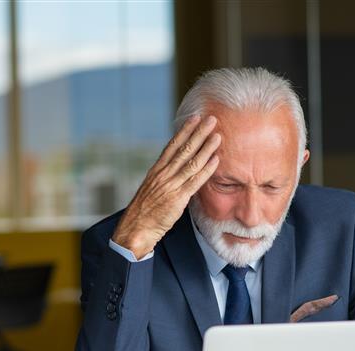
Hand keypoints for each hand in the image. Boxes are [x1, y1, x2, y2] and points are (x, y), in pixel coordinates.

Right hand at [112, 115, 220, 258]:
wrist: (136, 228)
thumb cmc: (144, 212)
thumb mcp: (151, 189)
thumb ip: (164, 179)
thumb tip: (177, 170)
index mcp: (156, 170)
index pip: (172, 145)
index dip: (184, 131)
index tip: (195, 118)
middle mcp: (163, 174)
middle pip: (184, 149)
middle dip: (198, 133)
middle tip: (211, 119)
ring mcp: (170, 185)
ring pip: (191, 162)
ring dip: (206, 148)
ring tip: (218, 136)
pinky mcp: (178, 198)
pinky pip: (195, 181)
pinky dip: (206, 170)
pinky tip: (216, 160)